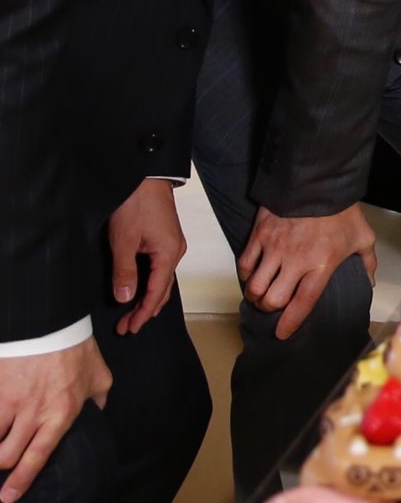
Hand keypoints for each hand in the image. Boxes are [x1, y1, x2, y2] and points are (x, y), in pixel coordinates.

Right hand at [0, 337, 109, 502]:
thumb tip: (98, 414)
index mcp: (61, 414)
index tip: (9, 496)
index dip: (21, 481)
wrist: (49, 322)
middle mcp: (33, 413)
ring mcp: (9, 402)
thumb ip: (99, 400)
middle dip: (1, 465)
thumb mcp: (99, 376)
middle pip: (6, 456)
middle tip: (2, 464)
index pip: (37, 457)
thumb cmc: (76, 350)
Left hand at [107, 177, 184, 334]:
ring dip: (148, 297)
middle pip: (163, 289)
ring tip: (132, 313)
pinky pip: (160, 268)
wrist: (146, 175)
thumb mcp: (124, 240)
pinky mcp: (165, 239)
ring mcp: (172, 245)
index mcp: (169, 254)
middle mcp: (175, 252)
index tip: (129, 327)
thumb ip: (125, 271)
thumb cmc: (136, 204)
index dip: (142, 312)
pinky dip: (151, 283)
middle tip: (127, 327)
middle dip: (145, 310)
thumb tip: (126, 298)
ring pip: (162, 279)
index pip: (157, 292)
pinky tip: (141, 288)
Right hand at [238, 204, 377, 339]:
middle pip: (272, 299)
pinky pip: (244, 264)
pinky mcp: (260, 236)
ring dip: (256, 294)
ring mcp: (274, 248)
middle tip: (274, 305)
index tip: (282, 333)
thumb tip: (369, 282)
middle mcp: (295, 261)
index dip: (290, 322)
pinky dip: (245, 274)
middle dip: (271, 308)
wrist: (318, 180)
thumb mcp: (363, 236)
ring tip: (261, 293)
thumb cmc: (342, 210)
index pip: (302, 302)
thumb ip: (367, 262)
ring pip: (254, 286)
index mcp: (321, 264)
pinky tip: (252, 274)